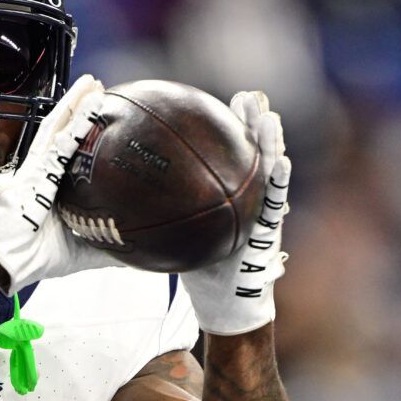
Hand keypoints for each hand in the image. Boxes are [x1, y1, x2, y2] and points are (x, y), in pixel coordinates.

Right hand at [0, 74, 113, 291]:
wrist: (2, 260)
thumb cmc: (29, 257)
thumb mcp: (80, 253)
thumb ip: (106, 250)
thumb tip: (135, 255)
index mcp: (50, 188)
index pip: (69, 154)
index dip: (81, 133)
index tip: (100, 119)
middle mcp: (43, 172)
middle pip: (63, 132)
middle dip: (79, 108)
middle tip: (98, 89)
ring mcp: (37, 167)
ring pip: (59, 126)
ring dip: (77, 102)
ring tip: (93, 83)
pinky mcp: (36, 168)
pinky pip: (61, 138)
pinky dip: (77, 118)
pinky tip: (90, 101)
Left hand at [183, 90, 290, 333]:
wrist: (226, 305)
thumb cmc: (202, 271)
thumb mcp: (177, 237)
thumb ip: (162, 213)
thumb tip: (119, 195)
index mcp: (233, 194)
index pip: (231, 154)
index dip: (230, 127)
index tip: (221, 101)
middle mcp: (252, 198)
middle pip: (256, 153)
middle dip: (255, 122)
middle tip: (248, 95)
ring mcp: (265, 212)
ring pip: (273, 170)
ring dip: (274, 143)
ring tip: (269, 116)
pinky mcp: (271, 231)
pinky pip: (277, 203)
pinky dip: (281, 182)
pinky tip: (281, 163)